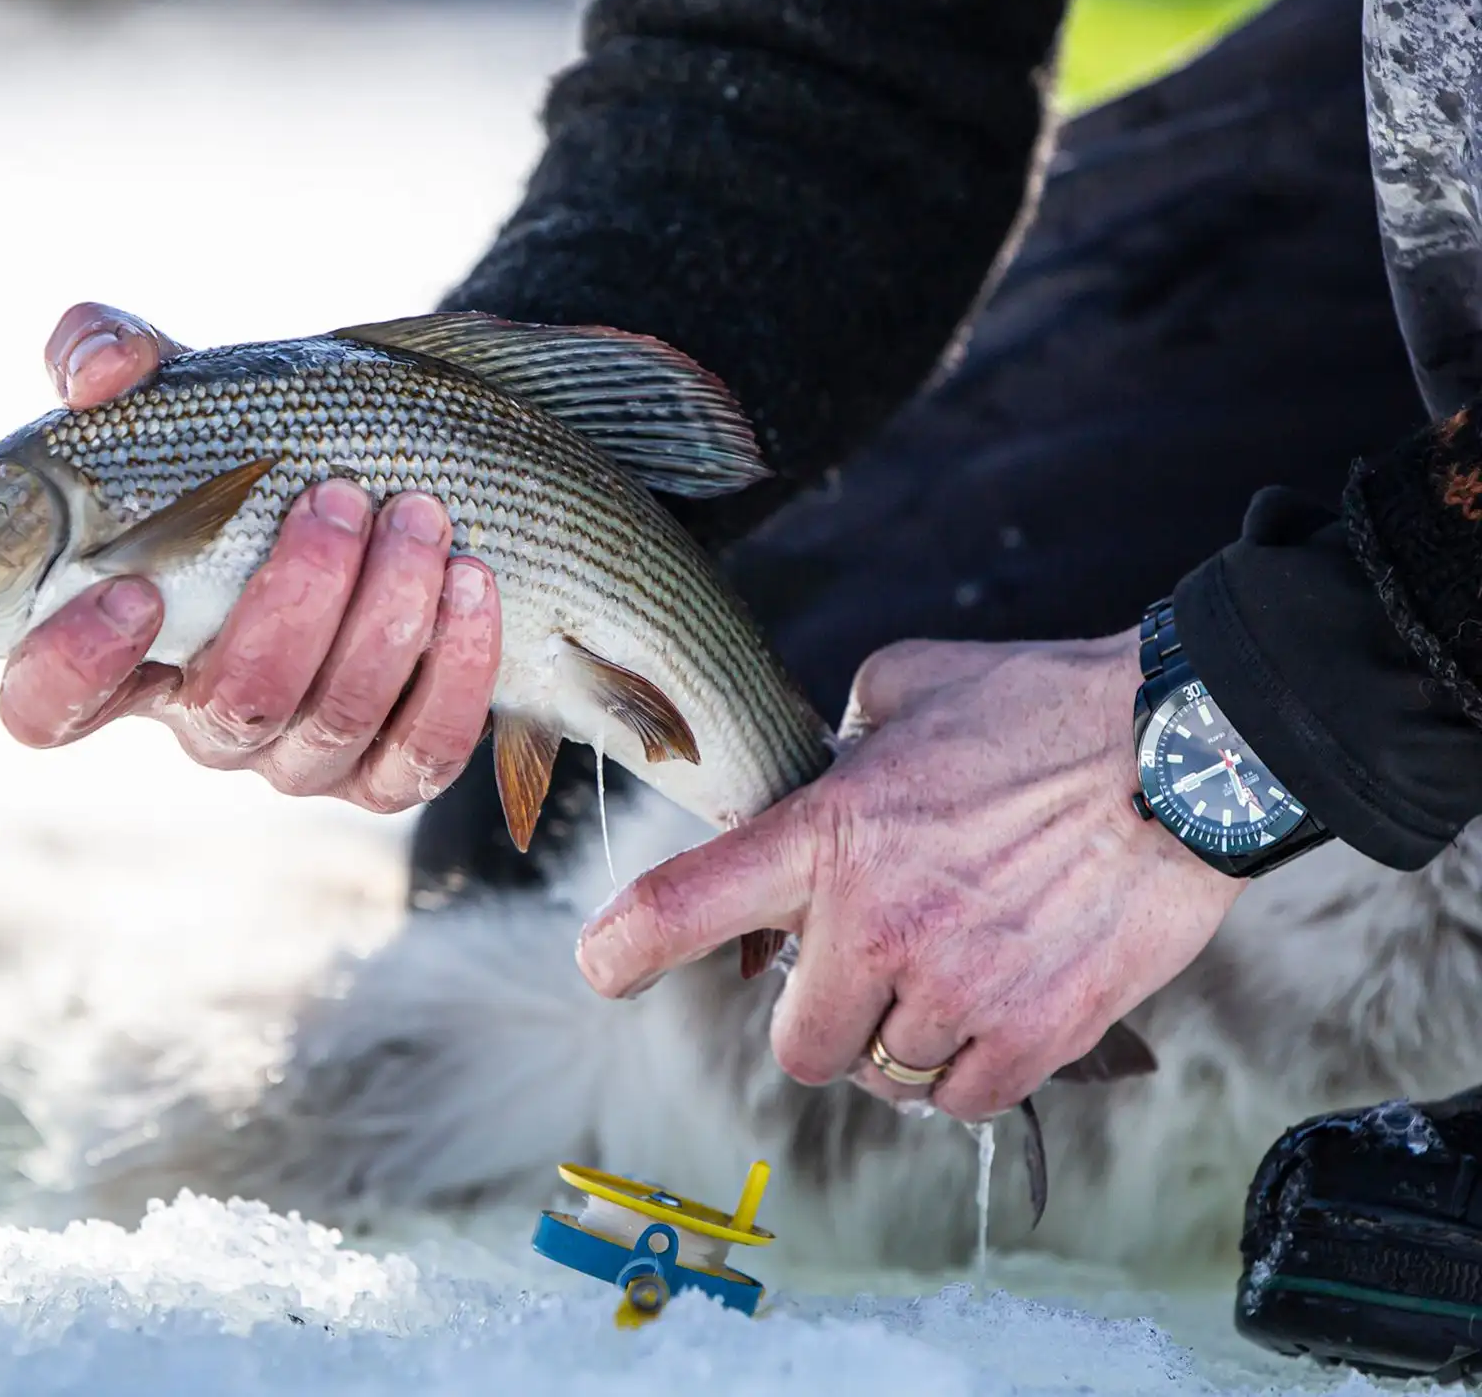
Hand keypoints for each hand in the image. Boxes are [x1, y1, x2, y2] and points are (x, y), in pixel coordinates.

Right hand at [0, 302, 501, 812]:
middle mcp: (204, 719)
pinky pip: (425, 750)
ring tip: (420, 517)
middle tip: (336, 496)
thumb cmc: (253, 447)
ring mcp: (299, 756)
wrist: (385, 484)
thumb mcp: (180, 393)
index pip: (49, 706)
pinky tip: (472, 582)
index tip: (130, 589)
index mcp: (121, 650)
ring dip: (386, 612)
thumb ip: (108, 357)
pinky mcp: (390, 772)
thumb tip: (98, 375)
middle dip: (295, 599)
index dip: (74, 668)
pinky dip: (458, 668)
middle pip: (233, 704)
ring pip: (336, 718)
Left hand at [572, 629, 1245, 1121]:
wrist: (1186, 750)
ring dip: (904, 1038)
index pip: (685, 905)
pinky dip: (966, 1073)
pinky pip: (963, 1102)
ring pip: (885, 1076)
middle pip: (795, 1045)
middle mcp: (877, 926)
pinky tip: (993, 1011)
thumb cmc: (1043, 706)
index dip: (626, 948)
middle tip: (866, 969)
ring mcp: (957, 989)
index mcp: (828, 833)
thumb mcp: (906, 687)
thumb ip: (838, 743)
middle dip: (822, 1016)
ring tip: (954, 970)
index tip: (604, 966)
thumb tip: (817, 772)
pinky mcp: (1038, 1032)